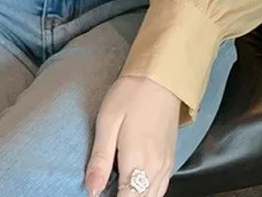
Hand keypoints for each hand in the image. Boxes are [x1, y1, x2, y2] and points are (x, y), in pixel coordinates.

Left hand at [85, 75, 180, 196]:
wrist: (160, 77)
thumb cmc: (131, 95)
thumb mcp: (107, 121)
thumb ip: (100, 159)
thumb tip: (91, 190)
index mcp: (138, 161)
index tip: (98, 195)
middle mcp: (156, 168)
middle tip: (106, 190)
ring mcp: (166, 165)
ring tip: (117, 188)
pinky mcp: (170, 158)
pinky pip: (161, 188)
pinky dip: (148, 192)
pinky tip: (135, 185)